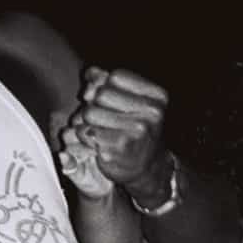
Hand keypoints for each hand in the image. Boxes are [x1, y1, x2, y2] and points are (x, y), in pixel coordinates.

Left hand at [57, 68, 170, 199]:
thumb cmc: (136, 131)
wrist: (148, 169)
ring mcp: (137, 131)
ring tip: (100, 130)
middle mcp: (151, 113)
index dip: (103, 84)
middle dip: (94, 104)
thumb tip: (91, 73)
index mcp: (157, 97)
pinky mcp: (119, 147)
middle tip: (102, 118)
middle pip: (101, 94)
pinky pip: (87, 132)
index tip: (104, 98)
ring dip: (87, 122)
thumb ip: (112, 84)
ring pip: (89, 112)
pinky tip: (98, 143)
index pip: (116, 77)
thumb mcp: (133, 103)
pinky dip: (86, 137)